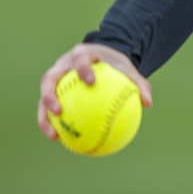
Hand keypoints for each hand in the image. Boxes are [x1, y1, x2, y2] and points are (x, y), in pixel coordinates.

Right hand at [37, 43, 151, 140]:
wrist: (100, 57)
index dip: (83, 68)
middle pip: (50, 77)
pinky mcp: (52, 89)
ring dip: (44, 116)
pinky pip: (49, 107)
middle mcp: (63, 64)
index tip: (91, 82)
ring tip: (54, 135)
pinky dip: (51, 123)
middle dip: (50, 94)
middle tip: (59, 112)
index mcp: (82, 54)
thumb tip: (148, 103)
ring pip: (44, 96)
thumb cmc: (114, 64)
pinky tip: (59, 140)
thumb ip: (138, 83)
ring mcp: (55, 77)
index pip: (81, 58)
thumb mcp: (128, 69)